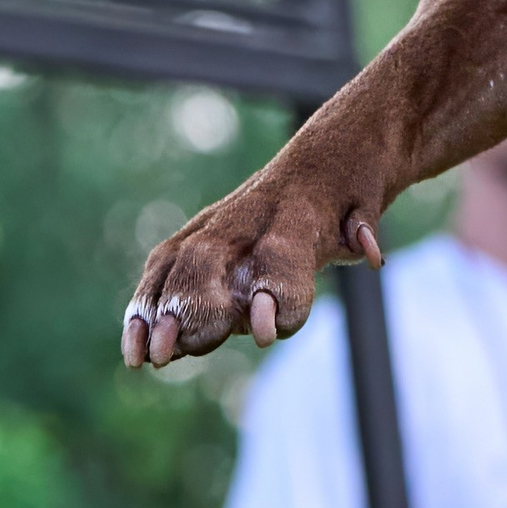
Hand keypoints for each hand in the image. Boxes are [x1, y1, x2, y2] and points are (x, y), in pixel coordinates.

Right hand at [121, 150, 381, 368]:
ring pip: (177, 261)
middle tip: (171, 352)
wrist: (330, 149)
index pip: (281, 252)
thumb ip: (363, 228)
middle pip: (209, 256)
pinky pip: (164, 265)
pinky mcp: (200, 233)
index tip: (267, 330)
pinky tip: (135, 349)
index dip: (274, 291)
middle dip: (190, 304)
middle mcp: (249, 212)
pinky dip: (146, 304)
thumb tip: (371, 253)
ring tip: (145, 359)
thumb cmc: (352, 183)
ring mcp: (219, 221)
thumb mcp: (370, 200)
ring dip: (156, 311)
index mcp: (297, 205)